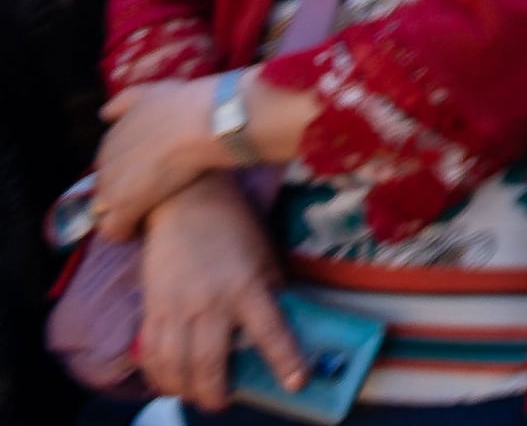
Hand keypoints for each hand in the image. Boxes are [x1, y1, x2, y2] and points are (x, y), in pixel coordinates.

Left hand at [92, 74, 227, 230]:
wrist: (209, 119)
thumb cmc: (190, 103)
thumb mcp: (154, 92)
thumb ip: (127, 102)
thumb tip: (103, 114)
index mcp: (112, 136)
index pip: (109, 163)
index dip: (130, 171)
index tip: (151, 174)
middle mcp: (105, 159)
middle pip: (105, 187)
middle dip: (124, 193)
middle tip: (154, 194)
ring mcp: (112, 182)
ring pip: (104, 211)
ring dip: (122, 215)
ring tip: (148, 214)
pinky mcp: (125, 204)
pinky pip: (115, 230)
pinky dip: (126, 231)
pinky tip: (144, 228)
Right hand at [135, 173, 293, 409]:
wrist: (185, 202)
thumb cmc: (235, 227)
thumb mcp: (265, 256)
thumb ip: (272, 292)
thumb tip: (285, 326)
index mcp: (248, 287)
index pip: (271, 332)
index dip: (285, 361)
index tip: (296, 383)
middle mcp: (210, 302)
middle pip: (210, 363)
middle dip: (216, 393)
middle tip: (224, 402)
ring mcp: (176, 308)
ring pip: (175, 366)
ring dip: (186, 390)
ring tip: (197, 396)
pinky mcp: (151, 308)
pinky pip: (152, 353)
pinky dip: (159, 375)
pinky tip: (169, 382)